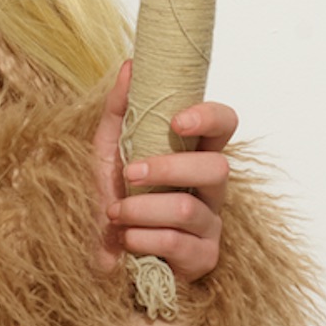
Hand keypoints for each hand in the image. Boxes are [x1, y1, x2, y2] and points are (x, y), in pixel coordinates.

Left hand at [93, 58, 234, 284]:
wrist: (99, 260)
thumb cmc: (113, 202)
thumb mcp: (107, 153)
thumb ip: (121, 111)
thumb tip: (130, 65)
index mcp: (194, 155)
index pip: (225, 124)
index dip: (210, 117)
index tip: (177, 121)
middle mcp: (210, 188)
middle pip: (217, 167)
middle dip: (168, 168)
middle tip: (130, 173)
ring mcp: (210, 225)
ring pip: (188, 209)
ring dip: (141, 209)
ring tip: (114, 214)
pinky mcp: (202, 258)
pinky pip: (177, 243)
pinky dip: (142, 239)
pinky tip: (125, 240)